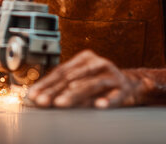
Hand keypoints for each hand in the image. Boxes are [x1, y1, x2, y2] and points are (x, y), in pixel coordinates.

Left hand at [26, 49, 147, 107]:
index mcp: (85, 59)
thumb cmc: (99, 82)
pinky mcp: (124, 88)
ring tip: (61, 104)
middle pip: (73, 78)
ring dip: (75, 95)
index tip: (33, 96)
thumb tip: (35, 96)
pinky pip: (115, 95)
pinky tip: (99, 106)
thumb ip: (61, 86)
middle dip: (55, 91)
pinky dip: (107, 100)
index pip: (61, 71)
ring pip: (91, 84)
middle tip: (43, 102)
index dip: (46, 84)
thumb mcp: (82, 79)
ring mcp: (112, 75)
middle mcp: (98, 63)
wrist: (132, 84)